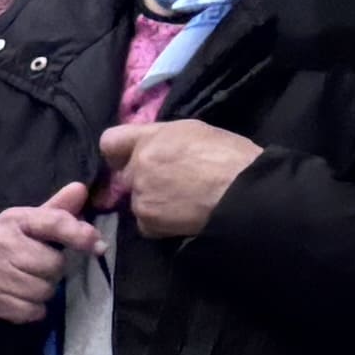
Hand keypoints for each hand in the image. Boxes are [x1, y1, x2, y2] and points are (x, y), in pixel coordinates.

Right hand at [0, 182, 103, 323]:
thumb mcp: (24, 223)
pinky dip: (32, 310)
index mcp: (14, 221)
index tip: (98, 246)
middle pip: (53, 264)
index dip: (80, 234)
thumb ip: (55, 210)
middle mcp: (2, 244)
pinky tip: (20, 301)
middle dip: (52, 271)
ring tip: (27, 284)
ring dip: (42, 292)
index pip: (54, 222)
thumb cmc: (0, 246)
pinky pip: (30, 310)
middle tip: (38, 268)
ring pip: (44, 290)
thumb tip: (81, 189)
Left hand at [100, 116, 258, 239]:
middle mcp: (138, 166)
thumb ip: (164, 138)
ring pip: (137, 198)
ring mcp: (140, 196)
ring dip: (152, 200)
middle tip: (172, 181)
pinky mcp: (147, 222)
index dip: (120, 150)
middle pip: (126, 173)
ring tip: (183, 200)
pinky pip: (145, 222)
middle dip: (142, 176)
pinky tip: (181, 216)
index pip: (110, 141)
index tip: (129, 156)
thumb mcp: (196, 132)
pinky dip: (159, 221)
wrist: (244, 193)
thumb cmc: (230, 157)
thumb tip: (154, 146)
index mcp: (150, 139)